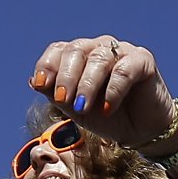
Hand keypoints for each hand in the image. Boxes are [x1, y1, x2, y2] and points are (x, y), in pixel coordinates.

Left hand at [31, 36, 176, 144]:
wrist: (142, 130)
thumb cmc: (108, 117)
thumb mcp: (77, 110)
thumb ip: (57, 96)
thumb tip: (34, 82)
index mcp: (81, 56)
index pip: (59, 50)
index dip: (48, 65)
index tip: (43, 85)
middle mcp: (99, 48)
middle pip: (76, 51)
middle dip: (67, 77)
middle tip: (63, 100)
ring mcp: (121, 51)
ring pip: (99, 59)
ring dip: (87, 84)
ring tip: (82, 108)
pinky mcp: (142, 59)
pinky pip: (123, 70)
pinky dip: (112, 90)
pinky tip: (107, 108)